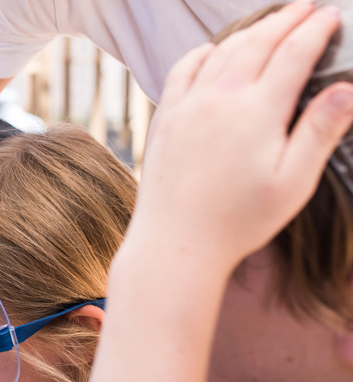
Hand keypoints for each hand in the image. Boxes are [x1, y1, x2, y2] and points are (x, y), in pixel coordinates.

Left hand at [131, 2, 352, 270]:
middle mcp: (219, 99)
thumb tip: (347, 89)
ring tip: (269, 24)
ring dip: (248, 31)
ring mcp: (186, 107)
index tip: (332, 16)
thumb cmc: (237, 220)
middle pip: (257, 43)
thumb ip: (320, 131)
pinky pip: (182, 71)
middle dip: (286, 20)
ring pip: (220, 52)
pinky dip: (201, 52)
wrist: (174, 242)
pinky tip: (210, 50)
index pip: (294, 54)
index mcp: (257, 110)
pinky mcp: (164, 120)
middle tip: (306, 8)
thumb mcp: (293, 181)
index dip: (316, 30)